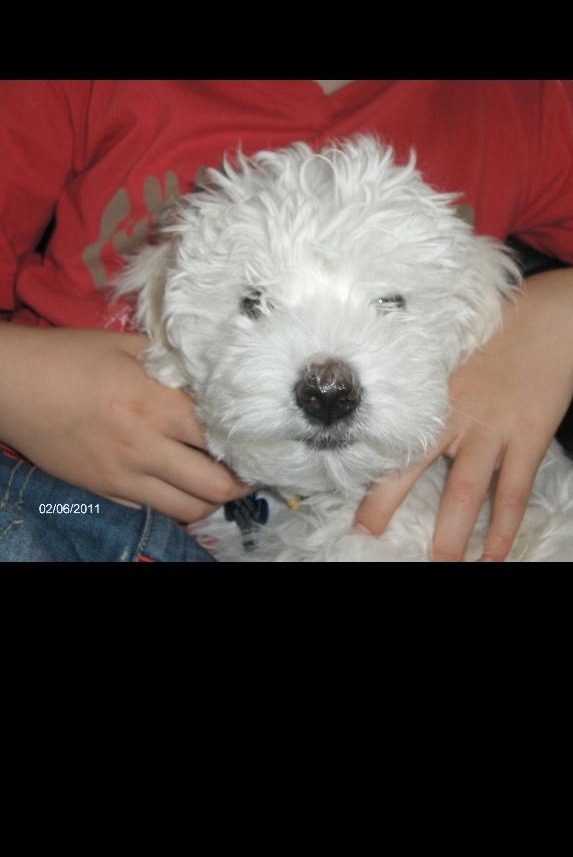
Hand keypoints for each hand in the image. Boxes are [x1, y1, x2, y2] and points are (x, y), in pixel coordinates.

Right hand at [0, 326, 249, 520]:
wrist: (14, 387)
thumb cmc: (70, 357)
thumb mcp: (127, 346)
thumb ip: (172, 361)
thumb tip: (212, 370)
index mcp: (158, 404)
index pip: (223, 435)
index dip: (249, 440)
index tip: (263, 437)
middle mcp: (148, 446)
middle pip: (216, 483)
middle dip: (243, 481)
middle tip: (253, 469)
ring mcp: (126, 475)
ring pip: (189, 508)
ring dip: (213, 499)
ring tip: (223, 483)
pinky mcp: (107, 490)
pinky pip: (154, 510)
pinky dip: (176, 504)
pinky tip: (183, 487)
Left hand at [353, 269, 572, 560]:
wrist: (548, 320)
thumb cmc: (490, 337)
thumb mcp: (443, 354)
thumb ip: (418, 385)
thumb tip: (382, 411)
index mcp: (426, 395)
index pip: (386, 439)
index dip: (363, 468)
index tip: (344, 494)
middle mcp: (452, 417)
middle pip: (411, 468)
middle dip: (385, 505)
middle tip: (367, 534)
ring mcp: (491, 431)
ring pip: (464, 493)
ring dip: (451, 535)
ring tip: (440, 563)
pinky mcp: (527, 439)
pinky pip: (513, 493)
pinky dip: (504, 528)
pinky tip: (495, 555)